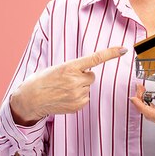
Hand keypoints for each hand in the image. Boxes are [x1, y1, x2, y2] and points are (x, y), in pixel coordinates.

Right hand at [10, 46, 127, 124]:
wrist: (30, 99)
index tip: (124, 50)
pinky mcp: (78, 105)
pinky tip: (65, 98)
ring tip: (63, 90)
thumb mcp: (58, 68)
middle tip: (66, 80)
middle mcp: (75, 80)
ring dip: (79, 88)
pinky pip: (86, 98)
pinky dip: (78, 98)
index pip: (95, 58)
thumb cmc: (43, 80)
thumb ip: (75, 69)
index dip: (111, 53)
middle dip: (83, 77)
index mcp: (70, 67)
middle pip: (91, 76)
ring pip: (87, 87)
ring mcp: (77, 94)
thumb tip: (89, 73)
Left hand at [129, 84, 154, 135]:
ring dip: (145, 103)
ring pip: (154, 114)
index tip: (134, 97)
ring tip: (141, 90)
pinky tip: (150, 96)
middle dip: (140, 103)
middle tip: (138, 88)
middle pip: (151, 115)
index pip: (154, 115)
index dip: (142, 107)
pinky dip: (151, 104)